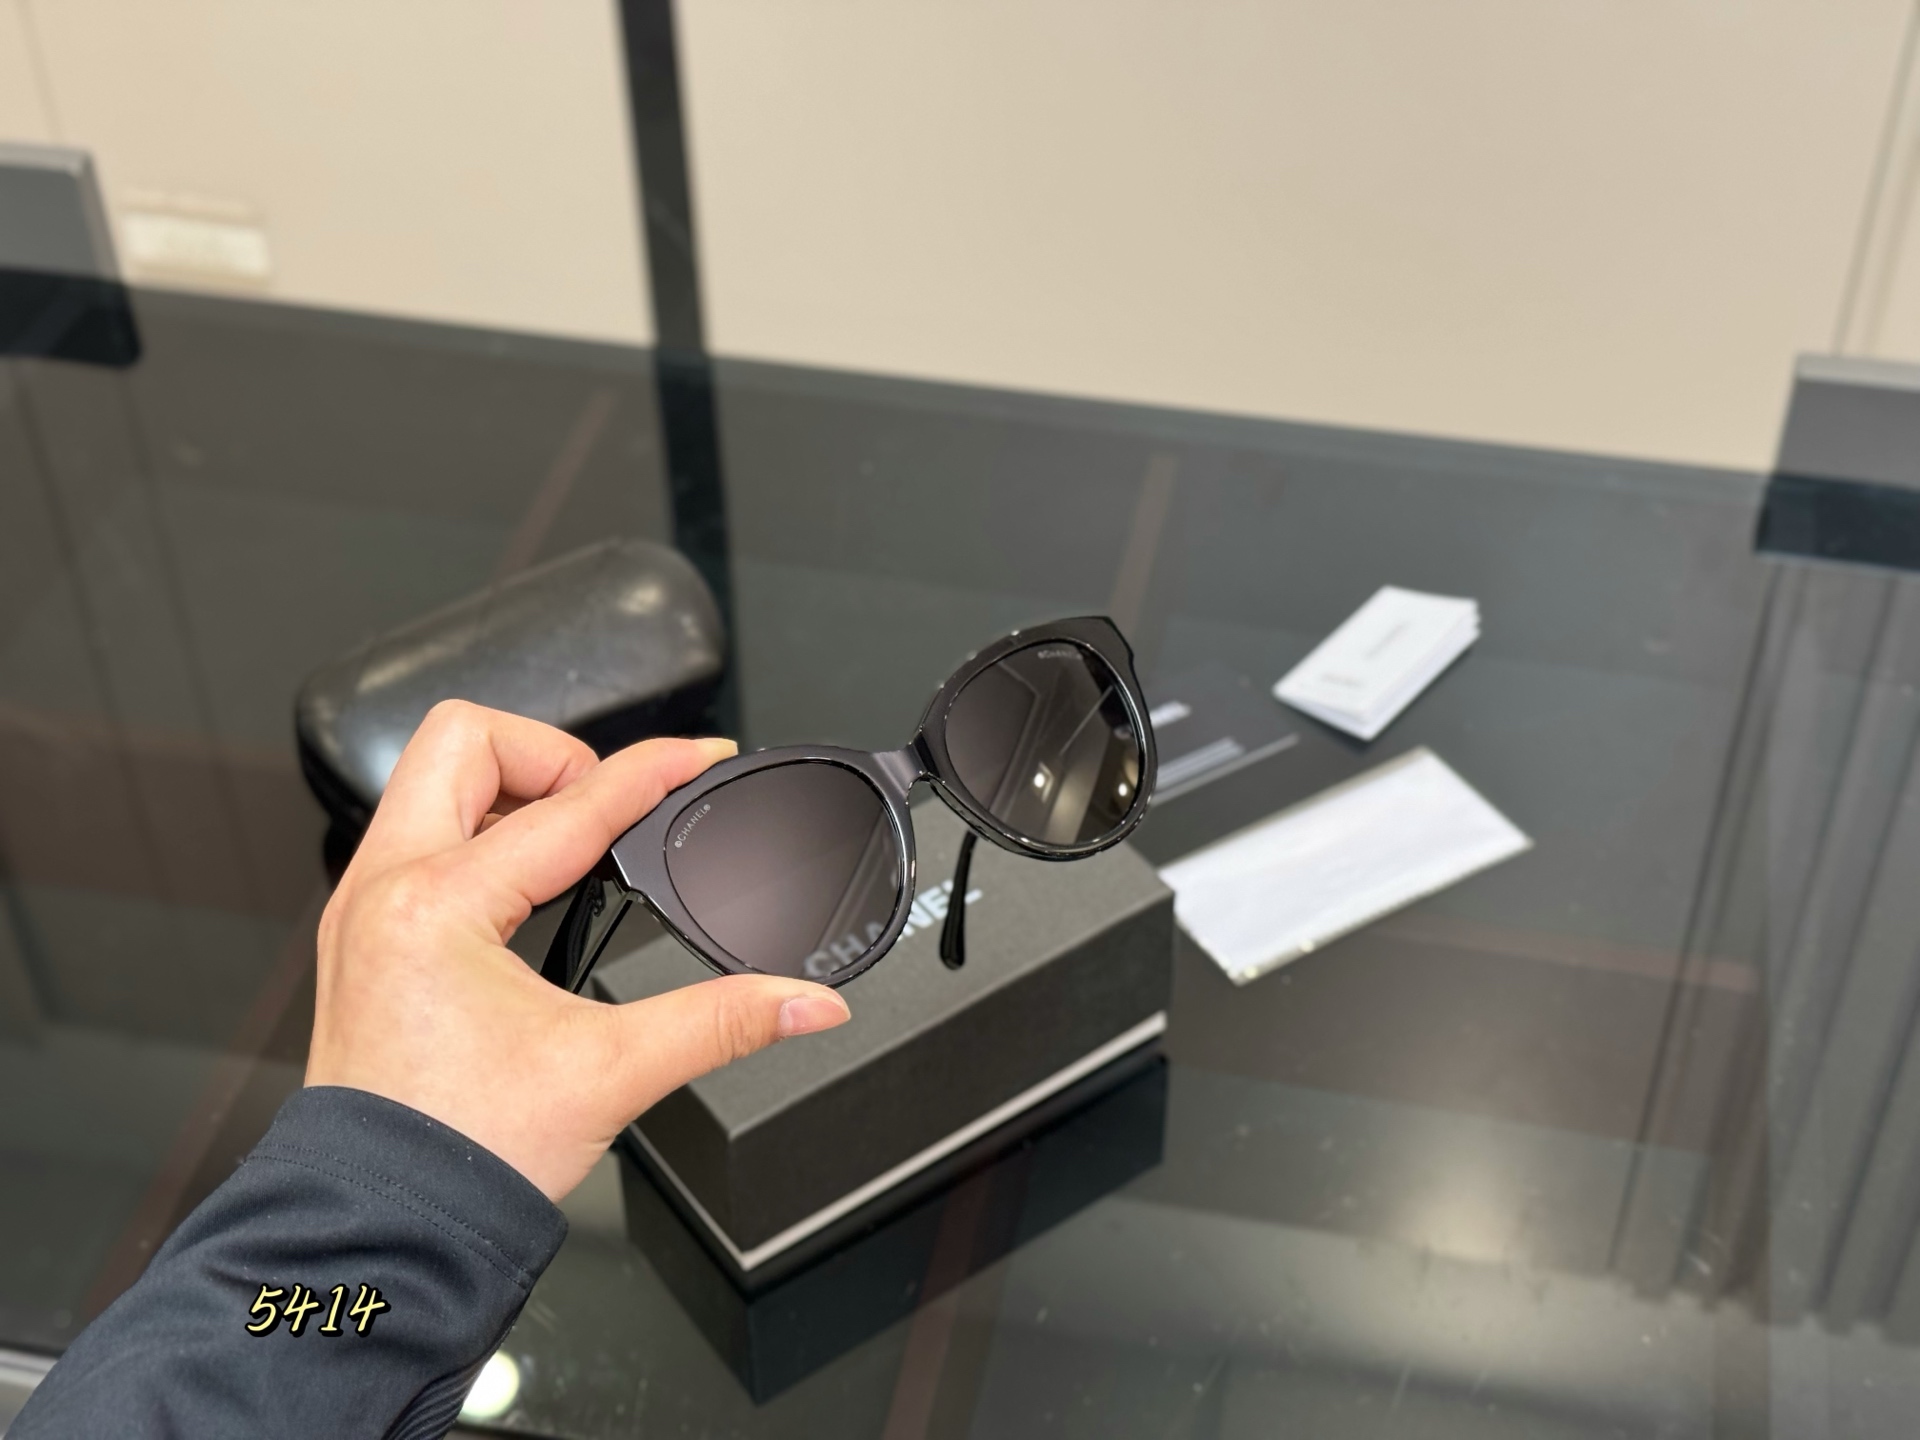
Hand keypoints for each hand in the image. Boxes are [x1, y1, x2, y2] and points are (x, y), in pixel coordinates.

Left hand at [305, 701, 851, 1200]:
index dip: (654, 771)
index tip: (699, 759)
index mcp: (440, 907)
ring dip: (510, 790)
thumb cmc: (460, 1157)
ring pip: (430, 783)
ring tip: (574, 837)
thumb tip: (803, 1002)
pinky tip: (526, 885)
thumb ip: (723, 1023)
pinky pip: (416, 838)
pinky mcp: (364, 938)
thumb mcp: (612, 1072)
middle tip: (608, 801)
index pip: (572, 805)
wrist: (387, 1229)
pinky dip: (479, 835)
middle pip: (465, 741)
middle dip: (551, 753)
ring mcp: (364, 911)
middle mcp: (386, 891)